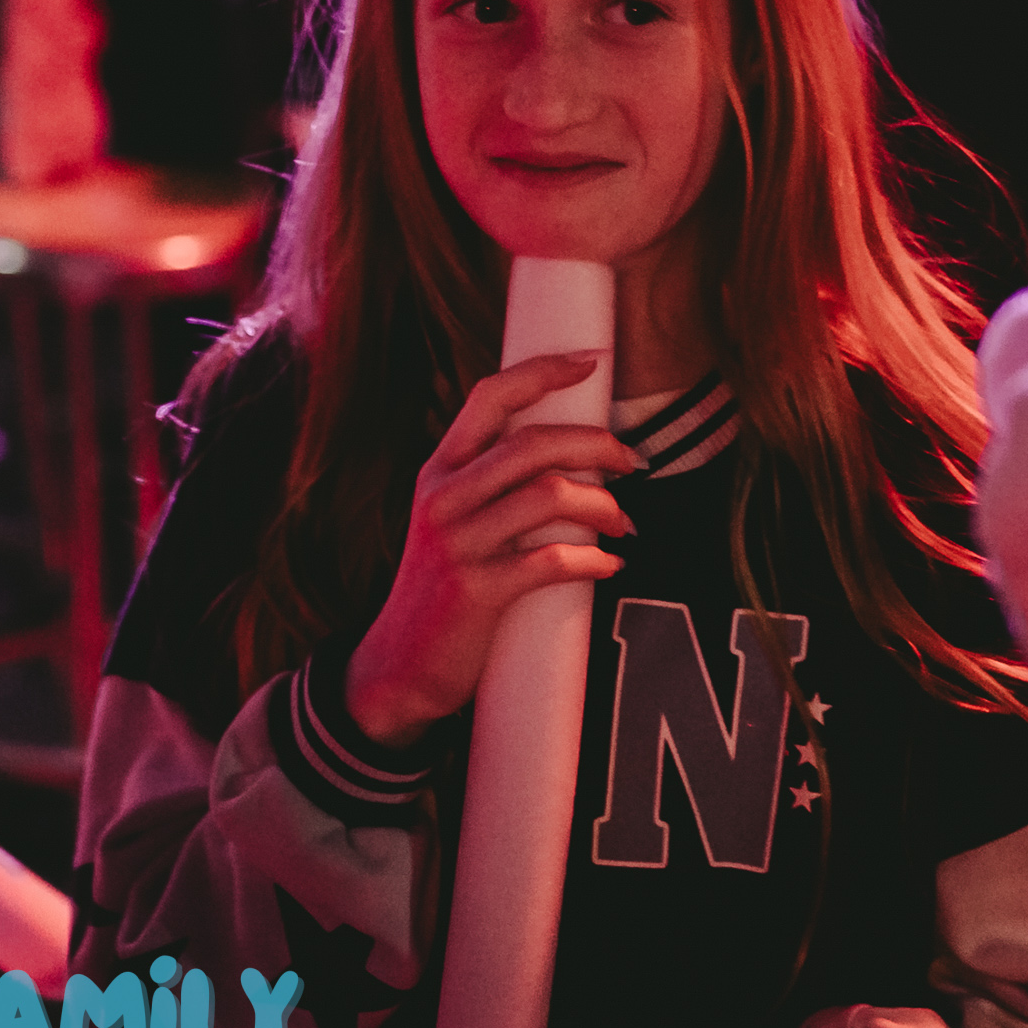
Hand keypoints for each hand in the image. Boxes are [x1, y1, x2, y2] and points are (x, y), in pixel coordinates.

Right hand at [346, 351, 639, 747]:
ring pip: (550, 496)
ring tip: (624, 524)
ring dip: (604, 506)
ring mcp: (457, 543)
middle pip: (532, 443)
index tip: (592, 360)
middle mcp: (442, 497)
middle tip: (630, 461)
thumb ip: (490, 484)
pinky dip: (592, 560)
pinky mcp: (477, 590)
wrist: (398, 666)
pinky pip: (550, 560)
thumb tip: (567, 455)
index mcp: (439, 470)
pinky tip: (608, 565)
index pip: (489, 397)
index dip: (543, 371)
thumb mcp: (449, 522)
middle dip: (595, 444)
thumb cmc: (441, 589)